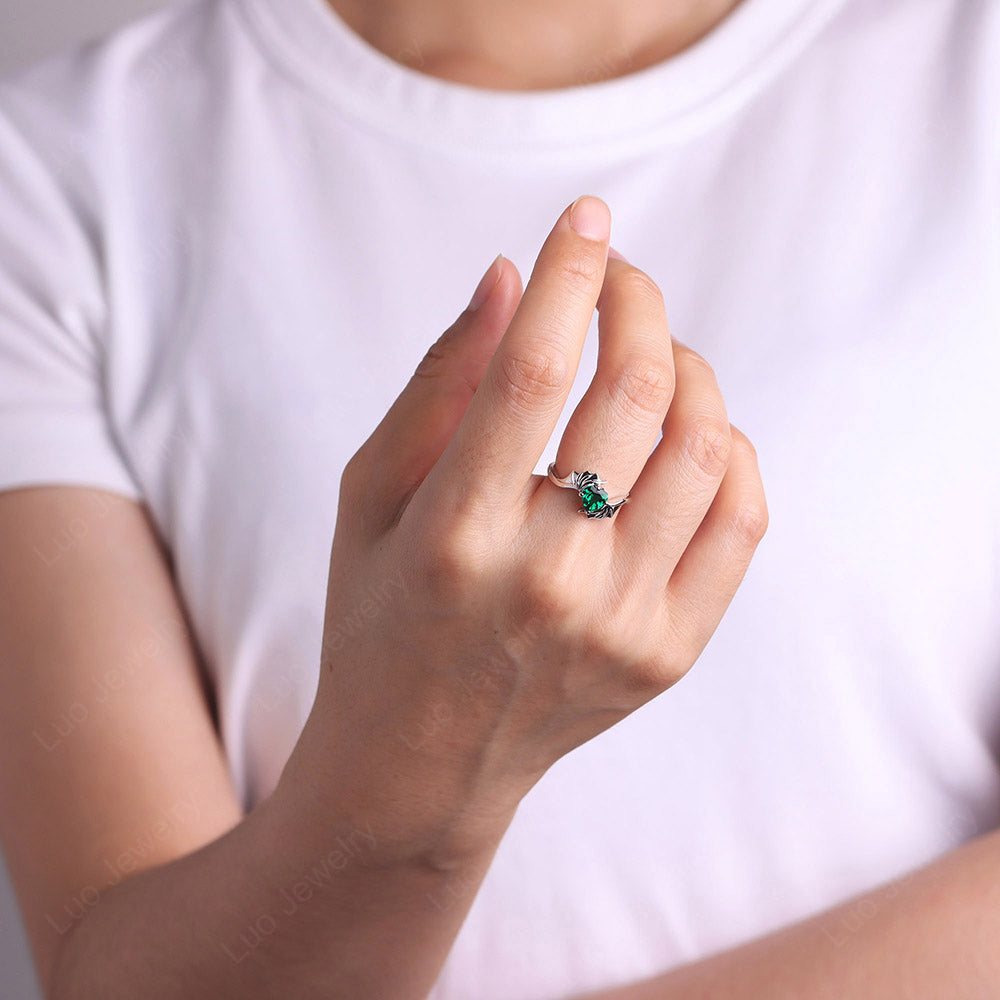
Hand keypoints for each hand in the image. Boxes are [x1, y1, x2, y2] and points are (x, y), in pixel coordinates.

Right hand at [290, 196, 767, 868]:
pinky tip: (689, 431)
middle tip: (617, 276)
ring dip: (686, 367)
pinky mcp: (668, 654)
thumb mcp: (368, 497)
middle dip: (636, 302)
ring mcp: (620, 625)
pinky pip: (740, 518)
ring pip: (703, 446)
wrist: (421, 764)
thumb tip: (506, 276)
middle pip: (632, 394)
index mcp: (453, 535)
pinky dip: (728, 447)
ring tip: (651, 355)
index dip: (567, 272)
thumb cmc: (379, 616)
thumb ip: (437, 384)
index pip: (531, 368)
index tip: (585, 218)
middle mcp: (546, 582)